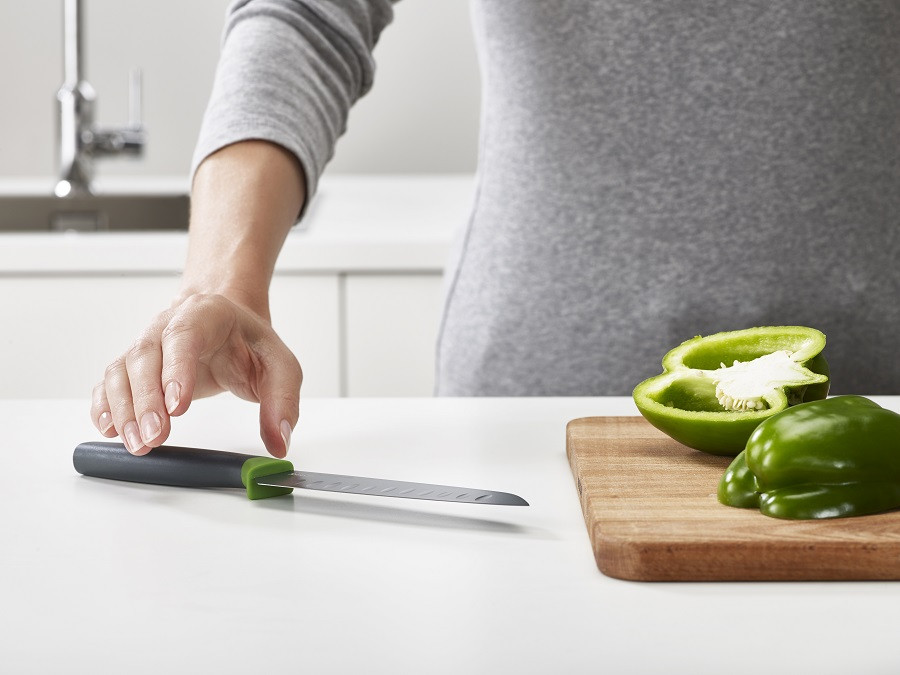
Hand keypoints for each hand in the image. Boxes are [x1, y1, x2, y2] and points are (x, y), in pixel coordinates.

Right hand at [91, 292, 301, 457]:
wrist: (229, 326)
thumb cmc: (251, 344)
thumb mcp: (281, 367)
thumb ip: (283, 403)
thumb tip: (279, 442)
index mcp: (207, 314)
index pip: (185, 335)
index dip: (176, 369)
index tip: (177, 407)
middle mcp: (167, 324)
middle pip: (145, 356)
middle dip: (146, 400)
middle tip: (155, 436)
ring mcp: (146, 343)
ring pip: (121, 370)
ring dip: (124, 409)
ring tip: (138, 443)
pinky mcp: (133, 366)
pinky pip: (109, 382)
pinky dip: (105, 406)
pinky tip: (111, 429)